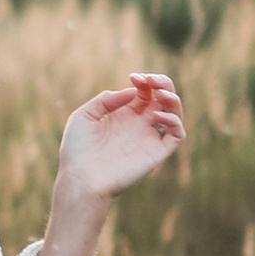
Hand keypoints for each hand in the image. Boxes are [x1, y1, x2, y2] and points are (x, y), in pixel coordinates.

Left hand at [55, 74, 185, 206]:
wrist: (80, 179)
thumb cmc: (77, 150)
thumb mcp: (85, 116)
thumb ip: (107, 99)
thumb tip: (133, 92)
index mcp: (124, 114)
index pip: (145, 92)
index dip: (145, 80)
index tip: (134, 77)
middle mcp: (139, 125)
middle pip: (163, 99)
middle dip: (163, 83)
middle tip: (152, 80)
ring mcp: (149, 138)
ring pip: (174, 114)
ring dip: (173, 99)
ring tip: (161, 93)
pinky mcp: (156, 153)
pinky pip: (176, 135)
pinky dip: (174, 121)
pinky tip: (156, 116)